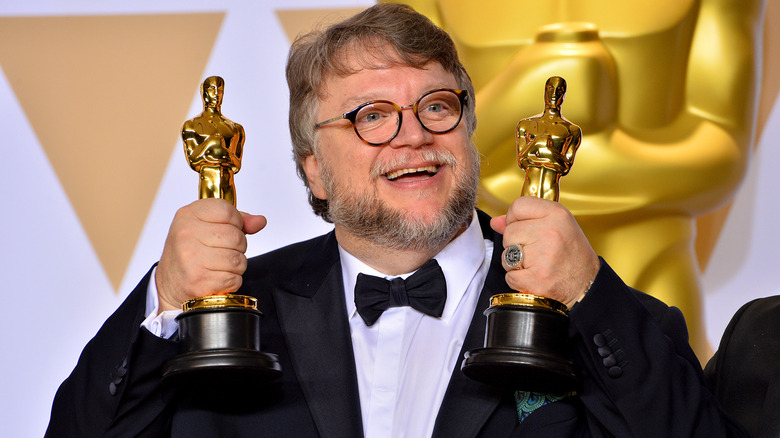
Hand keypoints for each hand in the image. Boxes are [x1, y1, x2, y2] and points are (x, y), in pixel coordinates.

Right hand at [155, 198, 266, 312]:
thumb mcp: (206, 226)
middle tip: (223, 251)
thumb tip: (259, 221)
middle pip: (237, 237)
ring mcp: (191, 259)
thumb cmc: (190, 252)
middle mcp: (186, 235)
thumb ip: (236, 220)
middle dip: (238, 247)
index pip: (227, 210)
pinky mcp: (198, 282)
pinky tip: (217, 278)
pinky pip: (234, 279)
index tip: (229, 228)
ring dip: (236, 265)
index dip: (236, 222)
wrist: (169, 283)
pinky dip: (231, 281)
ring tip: (220, 265)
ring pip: (238, 259)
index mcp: (188, 215)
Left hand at [491, 196, 599, 308]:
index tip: (524, 227)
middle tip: (536, 251)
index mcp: (557, 215)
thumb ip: (525, 220)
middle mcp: (550, 232)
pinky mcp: (536, 278)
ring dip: (515, 263)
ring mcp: (542, 256)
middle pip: (509, 232)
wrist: (587, 285)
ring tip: (536, 264)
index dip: (515, 218)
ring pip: (506, 255)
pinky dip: (518, 280)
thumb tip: (496, 221)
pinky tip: (534, 277)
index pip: (518, 206)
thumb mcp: (557, 227)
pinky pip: (510, 276)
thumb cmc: (572, 255)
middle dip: (516, 244)